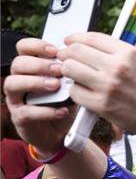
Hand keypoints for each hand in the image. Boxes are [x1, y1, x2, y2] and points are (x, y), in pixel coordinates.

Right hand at [3, 38, 75, 154]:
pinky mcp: (19, 117)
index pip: (23, 48)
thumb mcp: (70, 85)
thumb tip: (80, 62)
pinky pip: (26, 111)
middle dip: (39, 64)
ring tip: (56, 86)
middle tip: (59, 69)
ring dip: (35, 83)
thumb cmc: (64, 103)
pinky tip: (62, 110)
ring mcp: (16, 99)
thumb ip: (70, 74)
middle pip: (18, 63)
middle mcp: (19, 80)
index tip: (55, 51)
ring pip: (13, 83)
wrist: (62, 132)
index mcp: (31, 68)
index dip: (36, 46)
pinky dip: (45, 111)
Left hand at [56, 32, 135, 143]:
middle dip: (66, 54)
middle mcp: (118, 67)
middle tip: (65, 59)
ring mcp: (108, 86)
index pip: (91, 37)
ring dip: (67, 71)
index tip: (69, 42)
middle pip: (75, 51)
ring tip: (73, 75)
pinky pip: (74, 91)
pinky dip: (75, 90)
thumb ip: (115, 52)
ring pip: (70, 69)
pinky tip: (82, 91)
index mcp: (128, 53)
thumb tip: (85, 45)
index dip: (75, 38)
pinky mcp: (101, 105)